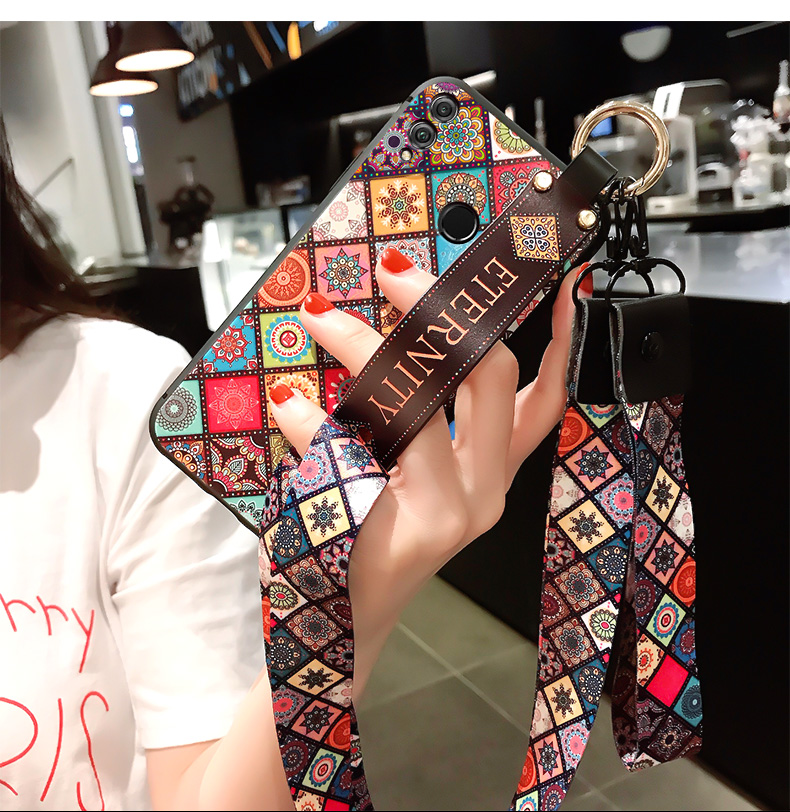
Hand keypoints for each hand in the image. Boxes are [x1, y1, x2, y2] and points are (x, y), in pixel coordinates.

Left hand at [268, 248, 589, 694]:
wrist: (346, 616)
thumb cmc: (373, 533)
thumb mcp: (412, 468)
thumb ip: (421, 412)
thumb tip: (394, 331)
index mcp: (493, 468)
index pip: (544, 397)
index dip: (559, 339)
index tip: (559, 282)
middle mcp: (487, 489)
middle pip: (488, 377)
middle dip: (440, 312)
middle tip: (392, 272)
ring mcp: (452, 513)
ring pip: (420, 404)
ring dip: (363, 346)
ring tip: (319, 318)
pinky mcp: (405, 534)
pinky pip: (356, 455)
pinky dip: (313, 420)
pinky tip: (289, 404)